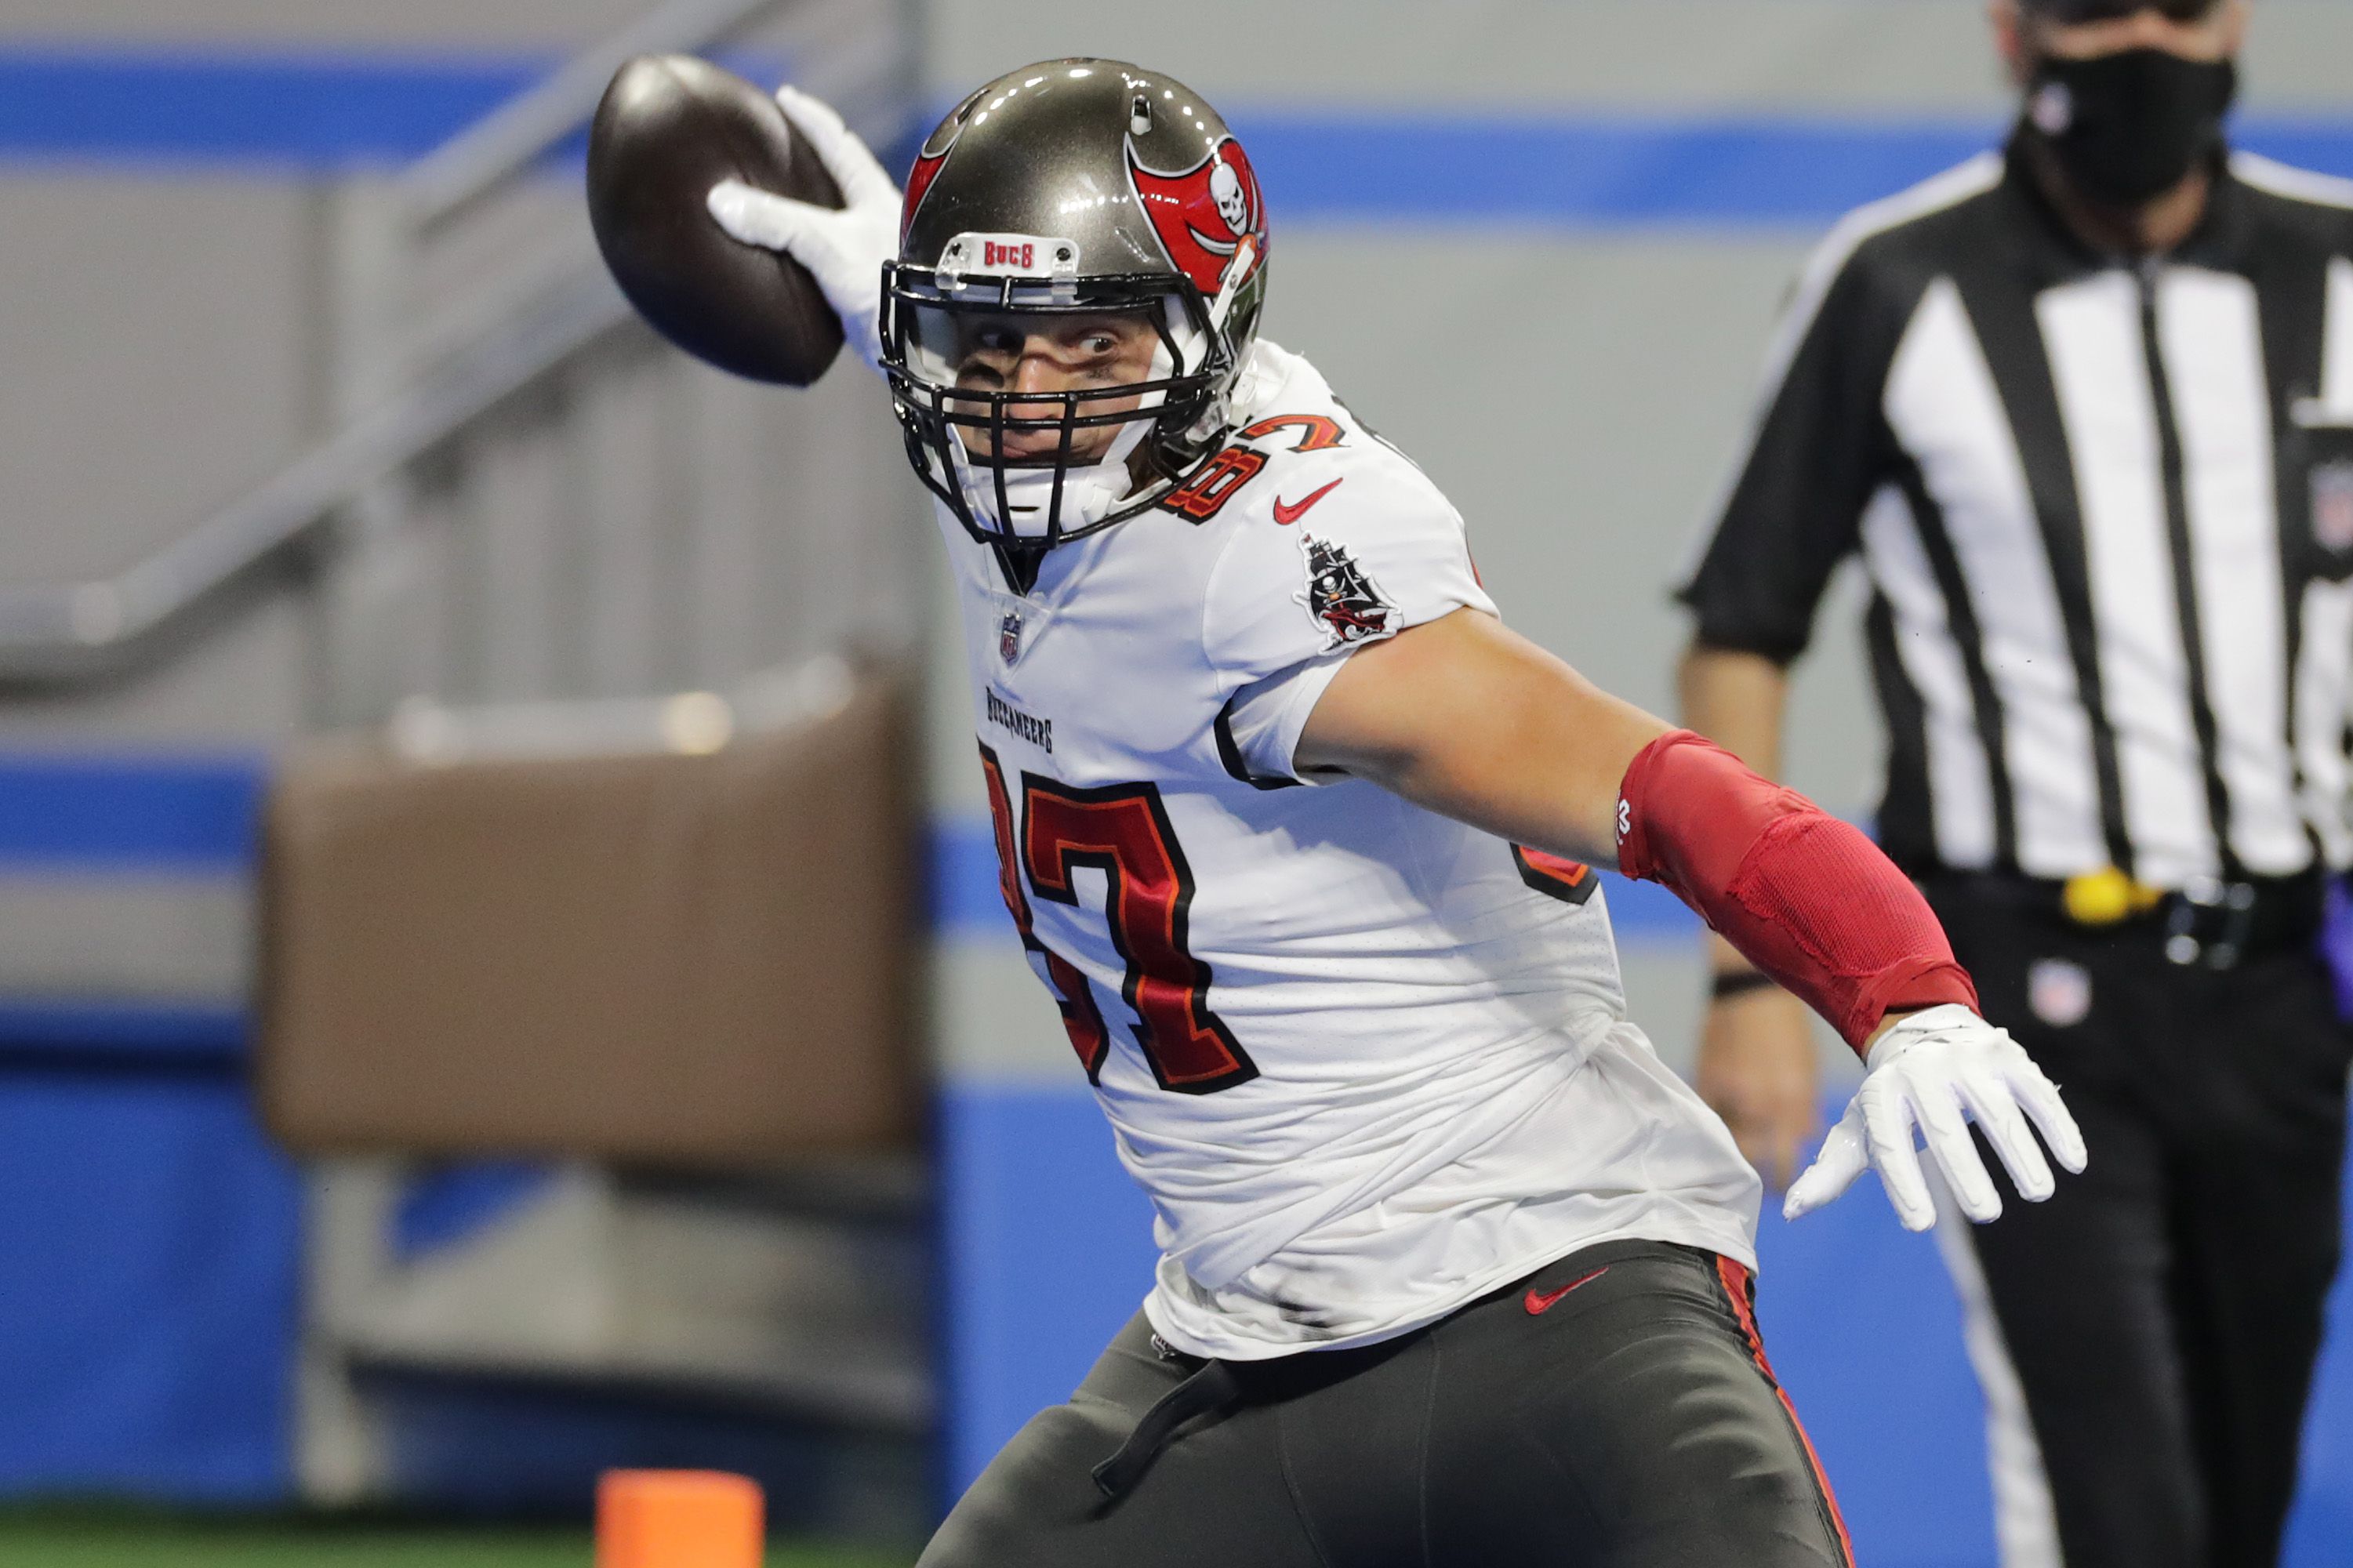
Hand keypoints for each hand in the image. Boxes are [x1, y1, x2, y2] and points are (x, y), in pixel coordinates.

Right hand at [706, 85, 900, 369]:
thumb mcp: (829, 244)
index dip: (812, 119)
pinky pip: (827, 266)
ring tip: (776, 208)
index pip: (840, 144)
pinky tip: (786, 267)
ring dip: (809, 217)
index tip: (786, 98)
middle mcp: (880, 223)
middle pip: (841, 183)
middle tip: (779, 151)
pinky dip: (805, 260)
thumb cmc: (890, 284)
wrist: (925, 345)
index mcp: (877, 197)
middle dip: (811, 166)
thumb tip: (721, 200)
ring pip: (835, 225)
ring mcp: (874, 258)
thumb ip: (778, 223)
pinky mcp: (867, 294)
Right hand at [1695, 984, 1818, 1189]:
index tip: (1784, 1193)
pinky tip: (1720, 1129)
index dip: (1783, 1181)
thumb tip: (1804, 1138)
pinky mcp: (1704, 1083)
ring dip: (1736, 1151)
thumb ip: (1803, 1108)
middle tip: (1759, 1185)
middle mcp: (1757, 1103)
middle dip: (1757, 1173)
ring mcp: (1727, 1094)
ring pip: (1728, 1140)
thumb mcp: (1806, 1070)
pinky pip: (1710, 1118)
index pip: (1783, 1159)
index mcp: (1789, 1101)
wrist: (1750, 993)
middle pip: (1753, 1158)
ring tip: (1741, 1160)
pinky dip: (1715, 1125)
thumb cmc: (1788, 1031)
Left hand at [1783, 1003, 2086, 1232]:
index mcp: (1882, 1095)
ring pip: (1997, 1111)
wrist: (1919, 1026)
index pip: (1890, 1145)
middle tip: (1984, 1215)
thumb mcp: (1857, 1127)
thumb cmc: (1889, 1097)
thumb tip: (1791, 1212)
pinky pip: (2037, 1094)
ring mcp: (1968, 1063)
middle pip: (1946, 1129)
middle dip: (1966, 1171)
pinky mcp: (2008, 1058)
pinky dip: (2058, 1127)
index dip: (1903, 1184)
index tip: (1918, 1225)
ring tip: (2037, 1194)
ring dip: (2021, 1153)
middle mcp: (1923, 1075)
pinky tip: (2073, 1163)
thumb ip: (1831, 1171)